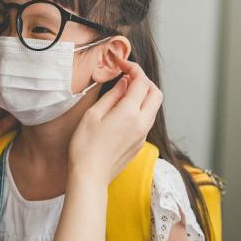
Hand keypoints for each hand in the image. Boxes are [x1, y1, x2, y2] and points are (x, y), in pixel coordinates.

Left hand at [0, 74, 16, 164]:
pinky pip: (2, 127)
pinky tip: (21, 117)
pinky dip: (12, 123)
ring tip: (26, 103)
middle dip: (9, 95)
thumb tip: (2, 83)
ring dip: (13, 109)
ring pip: (2, 112)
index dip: (0, 80)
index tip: (14, 76)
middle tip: (24, 90)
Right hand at [68, 57, 162, 184]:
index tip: (121, 63)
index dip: (133, 68)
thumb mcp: (93, 114)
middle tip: (126, 76)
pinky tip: (122, 111)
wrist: (90, 176)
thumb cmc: (85, 146)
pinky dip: (140, 109)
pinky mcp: (140, 144)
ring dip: (144, 94)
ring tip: (124, 92)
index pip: (141, 81)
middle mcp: (142, 123)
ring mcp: (143, 135)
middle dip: (144, 80)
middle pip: (155, 92)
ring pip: (153, 107)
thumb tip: (124, 82)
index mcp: (129, 113)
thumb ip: (112, 96)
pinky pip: (146, 120)